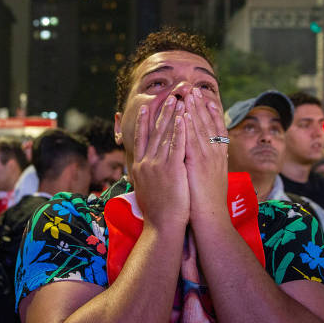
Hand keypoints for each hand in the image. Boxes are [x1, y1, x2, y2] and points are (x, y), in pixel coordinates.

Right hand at [129, 94, 188, 227]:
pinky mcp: (171, 169)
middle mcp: (145, 163)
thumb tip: (141, 170)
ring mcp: (157, 165)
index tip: (145, 108)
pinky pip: (176, 145)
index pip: (140, 139)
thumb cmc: (156, 212)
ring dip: (173, 116)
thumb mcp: (145, 190)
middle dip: (161, 113)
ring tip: (179, 100)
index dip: (143, 123)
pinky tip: (184, 118)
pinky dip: (180, 130)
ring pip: (166, 135)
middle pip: (153, 132)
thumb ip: (144, 176)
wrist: (162, 226)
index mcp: (139, 167)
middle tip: (168, 96)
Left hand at [183, 87, 228, 221]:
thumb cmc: (206, 204)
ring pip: (201, 128)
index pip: (216, 129)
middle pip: (209, 124)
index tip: (207, 98)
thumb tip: (201, 159)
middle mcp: (216, 155)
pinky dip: (189, 125)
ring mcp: (208, 158)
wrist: (211, 220)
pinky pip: (192, 139)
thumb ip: (206, 166)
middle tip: (194, 88)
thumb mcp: (209, 180)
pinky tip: (184, 113)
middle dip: (201, 105)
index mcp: (219, 158)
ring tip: (188, 93)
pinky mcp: (198, 164)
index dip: (212, 113)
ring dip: (194, 109)